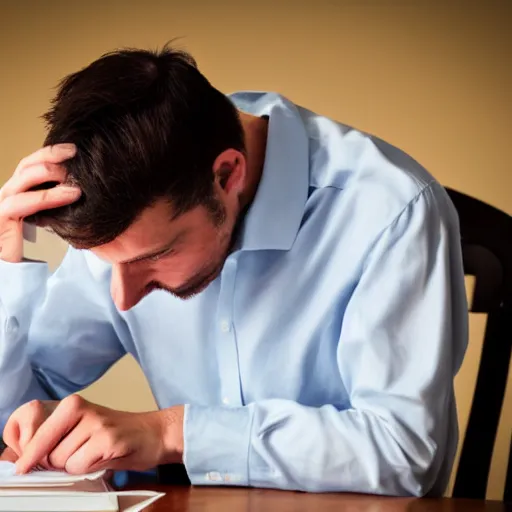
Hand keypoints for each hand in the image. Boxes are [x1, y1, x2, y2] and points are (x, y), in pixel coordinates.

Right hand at [0, 144, 80, 261]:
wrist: (13, 274)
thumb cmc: (31, 247)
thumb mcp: (47, 218)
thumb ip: (55, 204)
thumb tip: (80, 189)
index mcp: (17, 192)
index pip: (30, 165)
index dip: (49, 154)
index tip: (73, 149)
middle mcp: (7, 195)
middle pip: (26, 165)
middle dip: (50, 155)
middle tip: (75, 151)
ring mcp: (2, 205)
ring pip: (24, 179)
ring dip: (51, 173)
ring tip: (76, 175)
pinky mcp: (1, 219)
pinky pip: (24, 203)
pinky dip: (49, 196)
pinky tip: (71, 195)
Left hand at [3, 395, 183, 474]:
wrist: (153, 433)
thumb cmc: (115, 434)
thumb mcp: (82, 428)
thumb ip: (56, 438)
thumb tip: (26, 461)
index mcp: (71, 404)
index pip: (35, 434)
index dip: (28, 456)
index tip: (23, 467)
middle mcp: (81, 409)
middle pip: (48, 454)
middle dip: (60, 462)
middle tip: (82, 454)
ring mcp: (96, 423)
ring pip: (63, 462)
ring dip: (77, 466)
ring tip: (96, 453)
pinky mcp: (108, 439)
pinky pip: (81, 467)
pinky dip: (91, 469)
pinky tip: (106, 457)